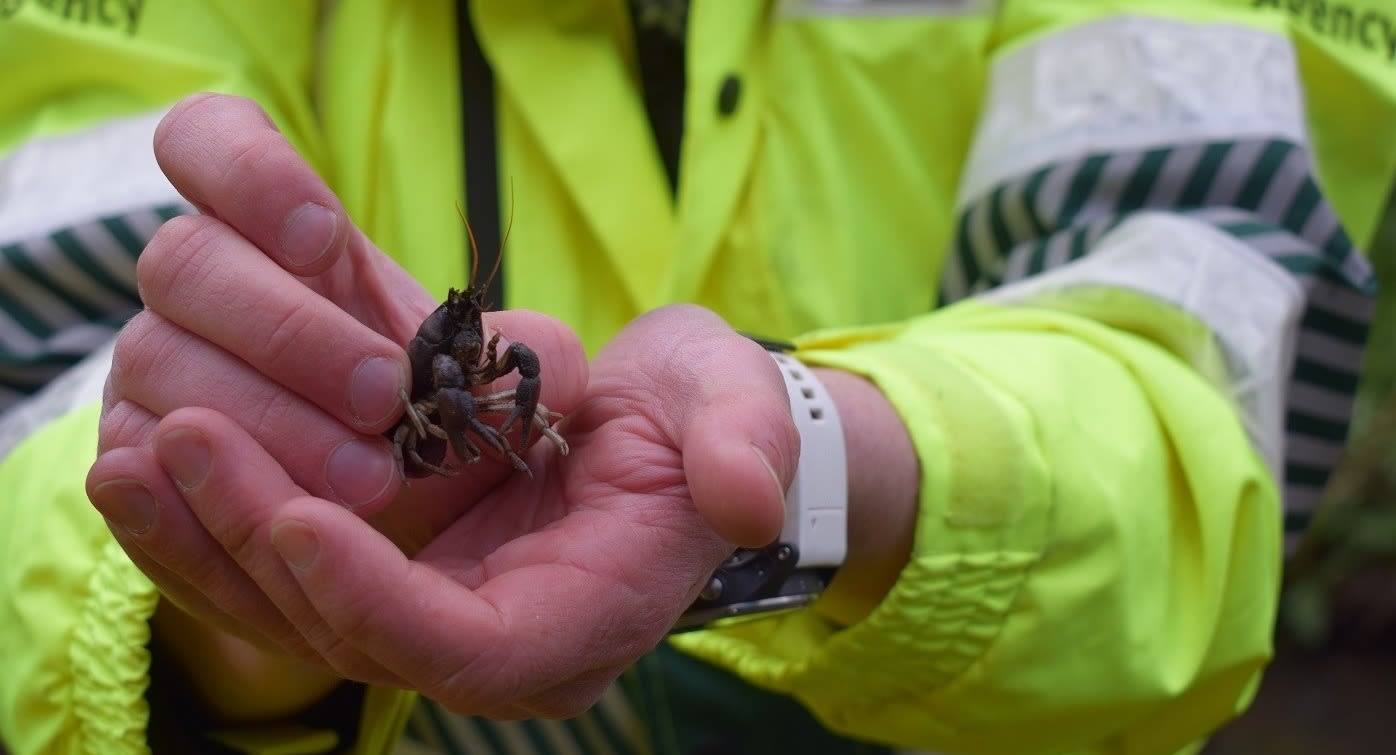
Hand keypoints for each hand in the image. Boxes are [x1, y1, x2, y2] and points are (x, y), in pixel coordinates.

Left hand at [86, 93, 798, 719]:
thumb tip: (745, 498)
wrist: (670, 435)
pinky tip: (146, 467)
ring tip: (129, 458)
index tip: (302, 515)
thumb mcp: (736, 408)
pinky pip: (289, 578)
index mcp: (584, 618)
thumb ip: (745, 452)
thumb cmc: (702, 421)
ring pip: (302, 616)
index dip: (380, 598)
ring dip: (210, 543)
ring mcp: (439, 618)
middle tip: (182, 442)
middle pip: (358, 637)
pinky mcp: (397, 577)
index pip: (468, 651)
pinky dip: (215, 531)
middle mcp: (499, 644)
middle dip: (262, 547)